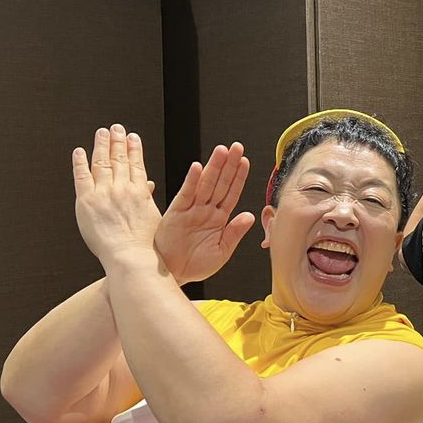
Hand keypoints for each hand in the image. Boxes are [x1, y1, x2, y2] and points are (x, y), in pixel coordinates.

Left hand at [72, 125, 162, 270]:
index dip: (134, 148)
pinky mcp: (87, 201)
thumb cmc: (144, 244)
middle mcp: (122, 188)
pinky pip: (81, 176)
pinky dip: (80, 162)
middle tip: (116, 128)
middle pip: (119, 158)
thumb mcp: (153, 217)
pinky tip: (79, 152)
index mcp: (139, 192)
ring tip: (101, 133)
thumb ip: (147, 198)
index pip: (136, 164)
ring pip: (102, 162)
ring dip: (101, 145)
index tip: (132, 137)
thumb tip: (146, 184)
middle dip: (118, 141)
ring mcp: (104, 193)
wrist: (131, 255)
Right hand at [154, 142, 255, 284]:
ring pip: (205, 184)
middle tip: (237, 147)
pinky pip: (185, 194)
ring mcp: (191, 210)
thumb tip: (250, 216)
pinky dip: (191, 181)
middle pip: (220, 183)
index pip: (232, 193)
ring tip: (222, 151)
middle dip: (229, 165)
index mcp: (218, 219)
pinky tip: (198, 168)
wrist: (172, 275)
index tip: (245, 161)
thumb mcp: (221, 251)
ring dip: (214, 167)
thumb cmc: (194, 265)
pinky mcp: (176, 213)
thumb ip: (234, 233)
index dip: (239, 177)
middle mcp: (205, 210)